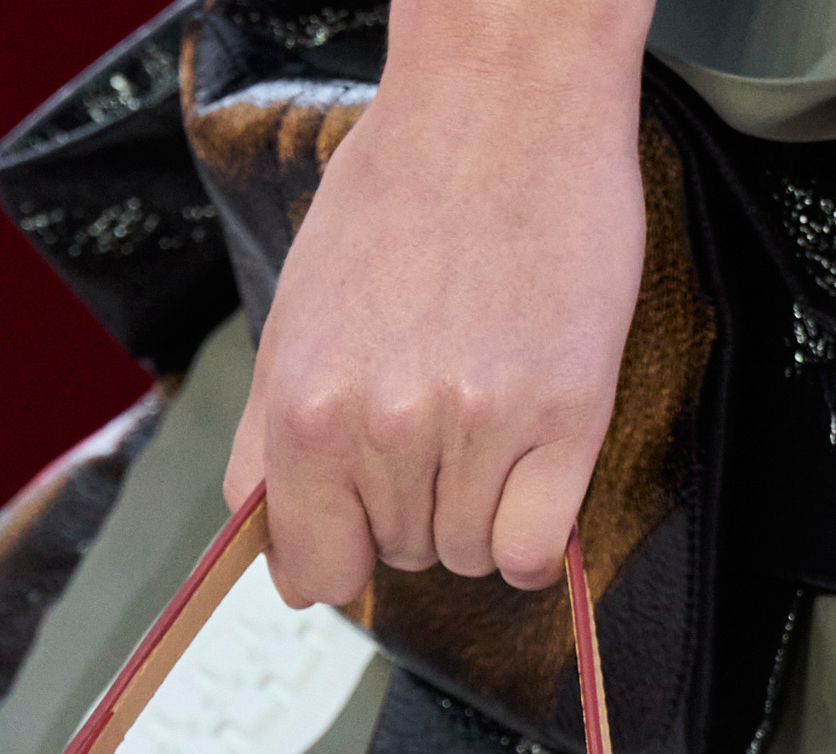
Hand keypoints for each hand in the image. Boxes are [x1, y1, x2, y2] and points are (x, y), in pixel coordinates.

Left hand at [224, 0, 651, 606]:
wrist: (501, 100)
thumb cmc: (398, 195)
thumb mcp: (295, 319)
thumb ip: (271, 443)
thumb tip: (277, 554)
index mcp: (306, 410)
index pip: (308, 571)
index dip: (336, 555)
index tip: (358, 528)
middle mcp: (385, 429)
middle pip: (398, 557)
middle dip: (412, 508)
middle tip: (435, 411)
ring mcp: (478, 425)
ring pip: (467, 557)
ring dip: (476, 511)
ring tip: (483, 412)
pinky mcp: (565, 416)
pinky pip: (532, 550)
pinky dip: (531, 534)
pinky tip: (529, 470)